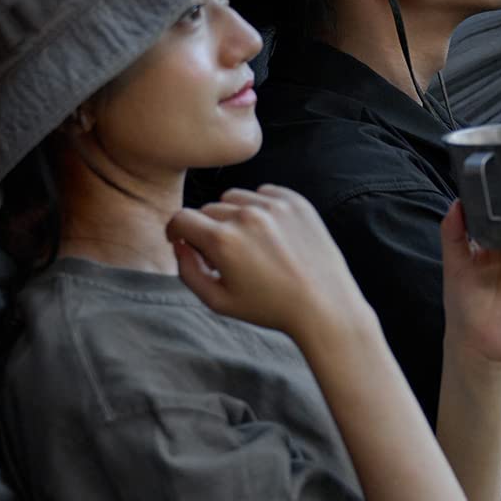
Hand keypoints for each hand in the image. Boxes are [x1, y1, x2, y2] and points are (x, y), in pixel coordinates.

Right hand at [167, 185, 368, 340]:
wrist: (324, 305)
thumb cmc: (270, 307)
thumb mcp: (218, 301)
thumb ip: (188, 271)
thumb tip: (179, 244)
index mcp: (223, 241)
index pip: (181, 218)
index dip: (175, 231)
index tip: (181, 240)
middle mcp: (246, 216)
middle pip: (208, 210)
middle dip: (207, 230)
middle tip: (223, 255)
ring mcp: (273, 206)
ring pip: (234, 198)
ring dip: (232, 216)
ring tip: (248, 243)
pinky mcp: (295, 201)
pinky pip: (263, 193)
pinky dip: (259, 208)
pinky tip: (269, 233)